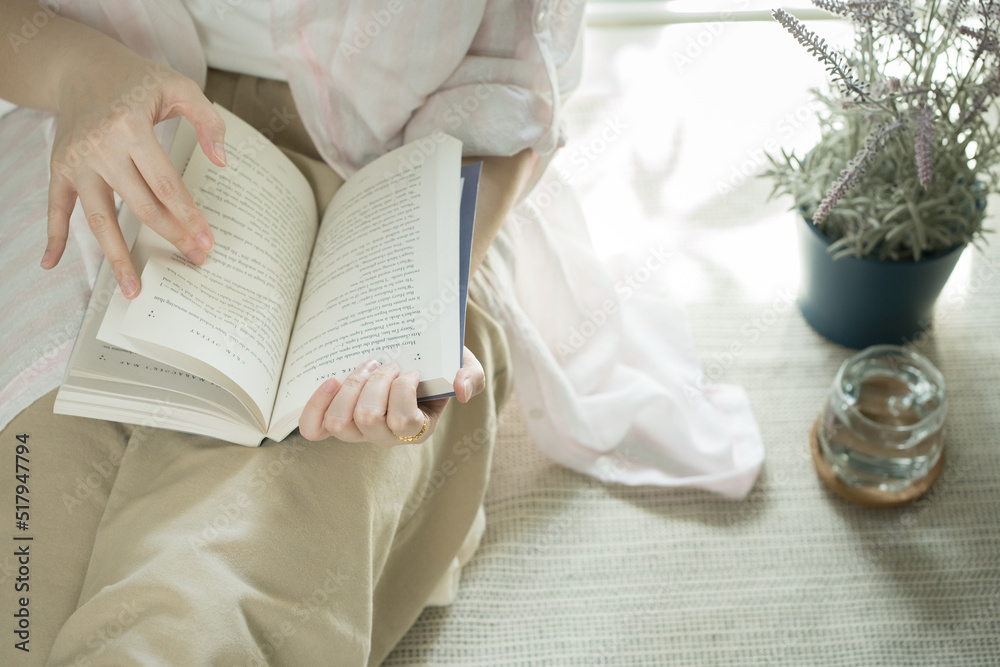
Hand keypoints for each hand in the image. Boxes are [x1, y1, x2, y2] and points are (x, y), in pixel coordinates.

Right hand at [42, 50, 226, 297]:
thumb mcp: (179, 85)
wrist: (79, 66)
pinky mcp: (59, 168)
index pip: (167, 186)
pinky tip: (50, 263)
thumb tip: (221, 162)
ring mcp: (76, 162)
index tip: (207, 242)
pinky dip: (52, 236)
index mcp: (130, 129)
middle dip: (171, 237)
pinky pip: (55, 207)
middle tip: (195, 260)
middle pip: (140, 207)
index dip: (189, 217)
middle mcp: (100, 149)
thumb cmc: (136, 79)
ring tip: (133, 291)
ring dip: (116, 257)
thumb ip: (208, 120)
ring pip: (98, 218)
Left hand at [299, 347, 485, 446]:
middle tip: (387, 362)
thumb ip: (472, 376)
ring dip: (350, 386)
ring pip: (339, 422)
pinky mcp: (333, 422)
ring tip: (365, 365)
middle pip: (368, 418)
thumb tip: (462, 391)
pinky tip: (331, 381)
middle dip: (375, 382)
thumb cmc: (438, 361)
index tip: (411, 369)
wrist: (411, 353)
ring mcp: (357, 431)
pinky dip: (317, 405)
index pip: (403, 421)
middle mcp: (386, 436)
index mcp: (419, 428)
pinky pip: (314, 428)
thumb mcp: (465, 363)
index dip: (402, 391)